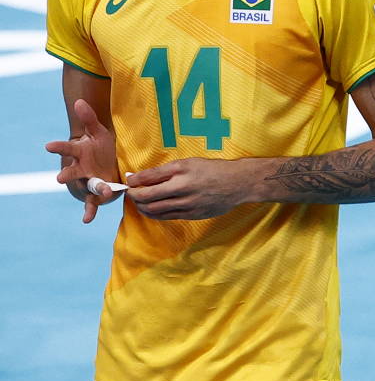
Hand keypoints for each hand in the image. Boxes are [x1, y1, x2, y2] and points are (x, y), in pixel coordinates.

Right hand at [45, 97, 121, 222]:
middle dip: (66, 174)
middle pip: (71, 171)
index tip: (48, 147)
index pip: (66, 149)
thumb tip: (79, 100)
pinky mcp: (97, 192)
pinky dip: (89, 212)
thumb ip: (89, 118)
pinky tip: (86, 220)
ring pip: (86, 186)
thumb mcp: (98, 131)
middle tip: (59, 178)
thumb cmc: (100, 146)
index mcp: (79, 152)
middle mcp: (80, 168)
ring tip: (103, 192)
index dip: (58, 148)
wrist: (106, 163)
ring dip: (92, 189)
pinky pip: (92, 203)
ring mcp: (87, 181)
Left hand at [123, 157, 263, 221]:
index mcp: (181, 172)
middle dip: (134, 196)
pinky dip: (155, 214)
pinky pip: (166, 217)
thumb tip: (138, 177)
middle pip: (147, 197)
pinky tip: (154, 209)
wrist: (238, 183)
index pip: (147, 179)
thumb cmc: (213, 169)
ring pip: (154, 210)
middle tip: (132, 193)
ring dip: (142, 207)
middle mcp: (182, 189)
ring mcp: (187, 205)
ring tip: (140, 202)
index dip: (133, 182)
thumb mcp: (188, 163)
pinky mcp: (191, 215)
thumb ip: (164, 171)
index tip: (129, 181)